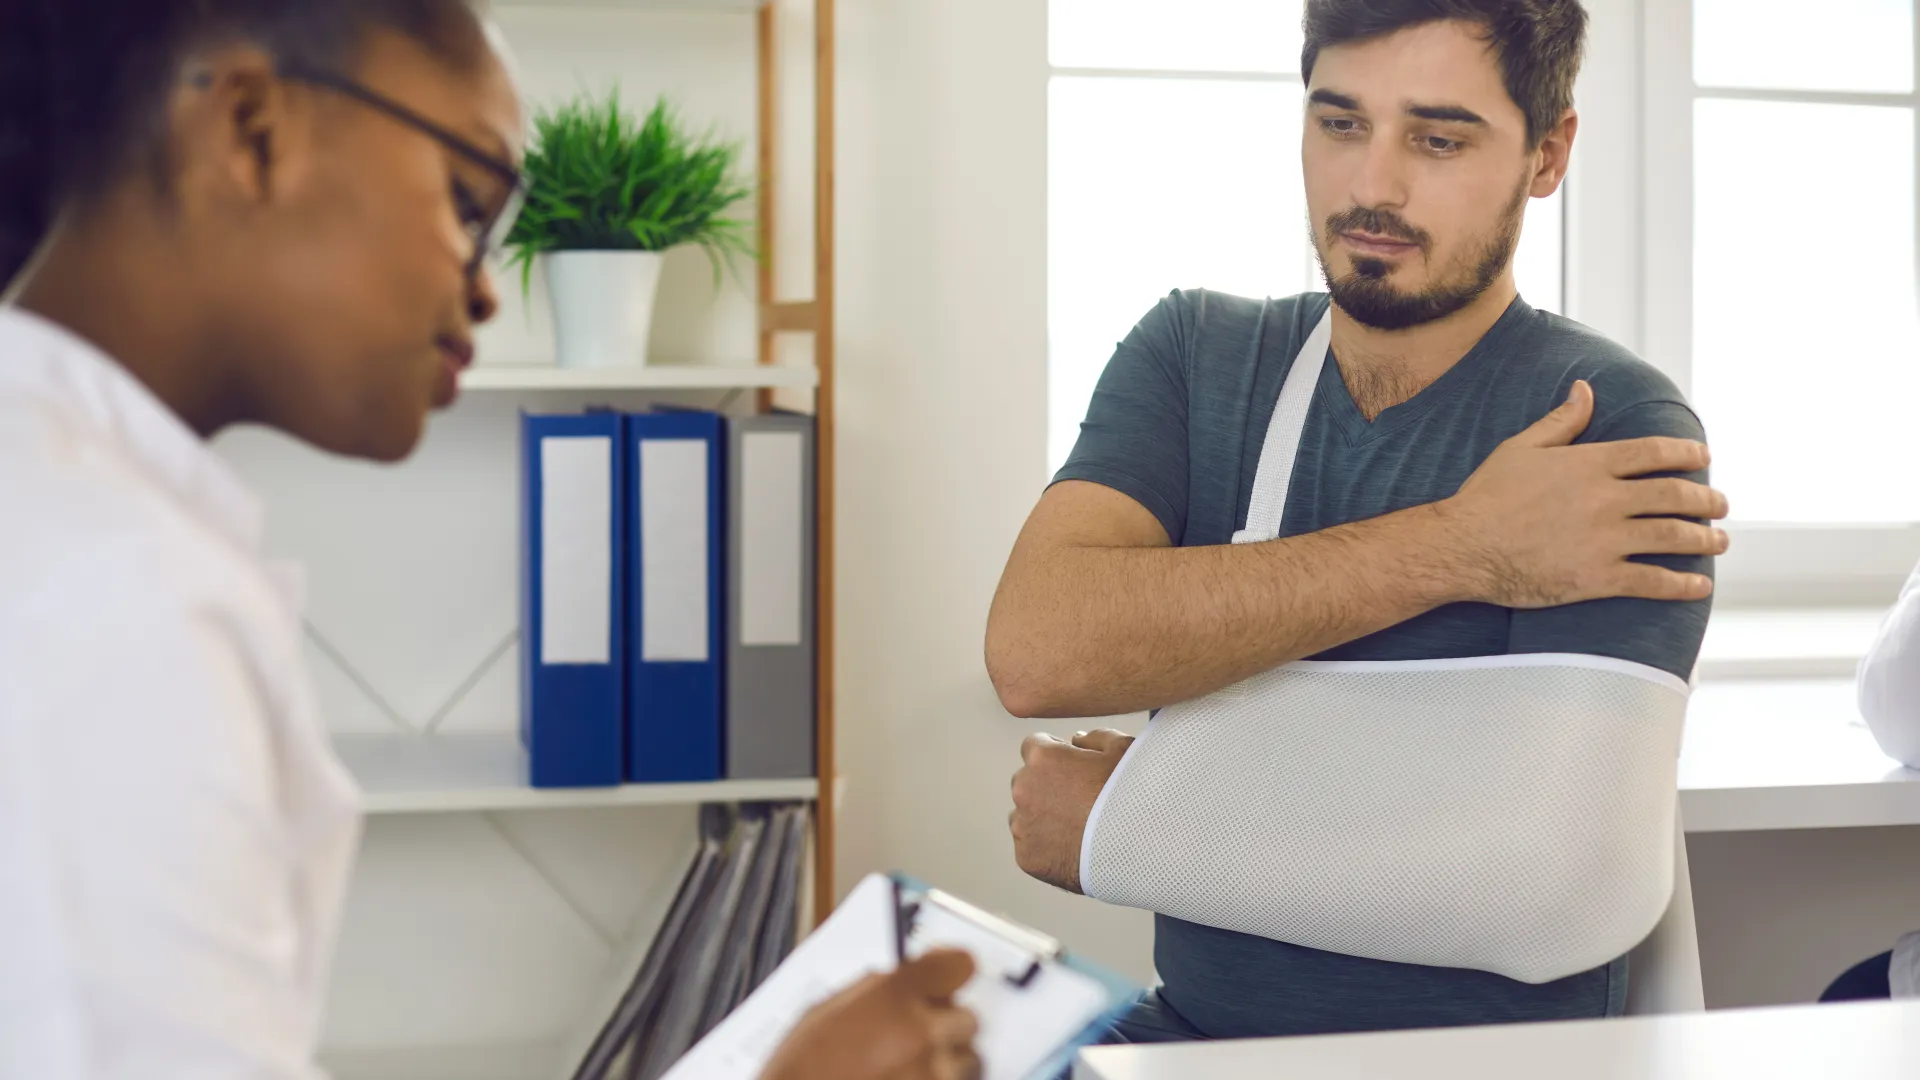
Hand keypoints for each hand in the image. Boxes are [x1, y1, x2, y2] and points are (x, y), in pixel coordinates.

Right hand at [759, 949, 981, 1079]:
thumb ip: (877, 990)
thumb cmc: (801, 1066)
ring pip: (969, 1060)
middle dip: (947, 1026)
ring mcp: (931, 1072)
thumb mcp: (830, 1009)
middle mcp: (920, 1031)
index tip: (949, 974)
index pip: (958, 965)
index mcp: (893, 995)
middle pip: (968, 1018)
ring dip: (948, 1062)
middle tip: (921, 1035)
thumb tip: (906, 979)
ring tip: (911, 1067)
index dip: (953, 970)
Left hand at [1009, 729, 1134, 892]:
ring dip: (1043, 817)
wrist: (1139, 849)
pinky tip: (1073, 848)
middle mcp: (1024, 789)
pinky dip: (1046, 847)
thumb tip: (1078, 739)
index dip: (1055, 754)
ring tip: (1078, 827)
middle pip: (1026, 781)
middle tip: (1079, 800)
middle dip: (1046, 786)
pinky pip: (1030, 846)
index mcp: (1043, 758)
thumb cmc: (1134, 796)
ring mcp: (1022, 825)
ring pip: (1024, 815)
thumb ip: (1095, 737)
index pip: (1033, 746)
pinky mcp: (1027, 857)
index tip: (1071, 767)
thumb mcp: (1124, 749)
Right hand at [1438, 380, 1730, 608]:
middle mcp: (1605, 499)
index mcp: (1589, 464)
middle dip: (1707, 500)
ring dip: (1704, 540)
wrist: (1462, 547)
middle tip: (1720, 505)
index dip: (1687, 453)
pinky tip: (1698, 586)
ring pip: (1673, 537)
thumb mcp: (1521, 448)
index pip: (1654, 452)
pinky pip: (1652, 581)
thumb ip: (1561, 421)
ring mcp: (1604, 540)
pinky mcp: (1597, 578)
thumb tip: (1586, 389)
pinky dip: (1682, 584)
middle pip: (1676, 495)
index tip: (1704, 456)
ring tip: (1718, 541)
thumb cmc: (1486, 496)